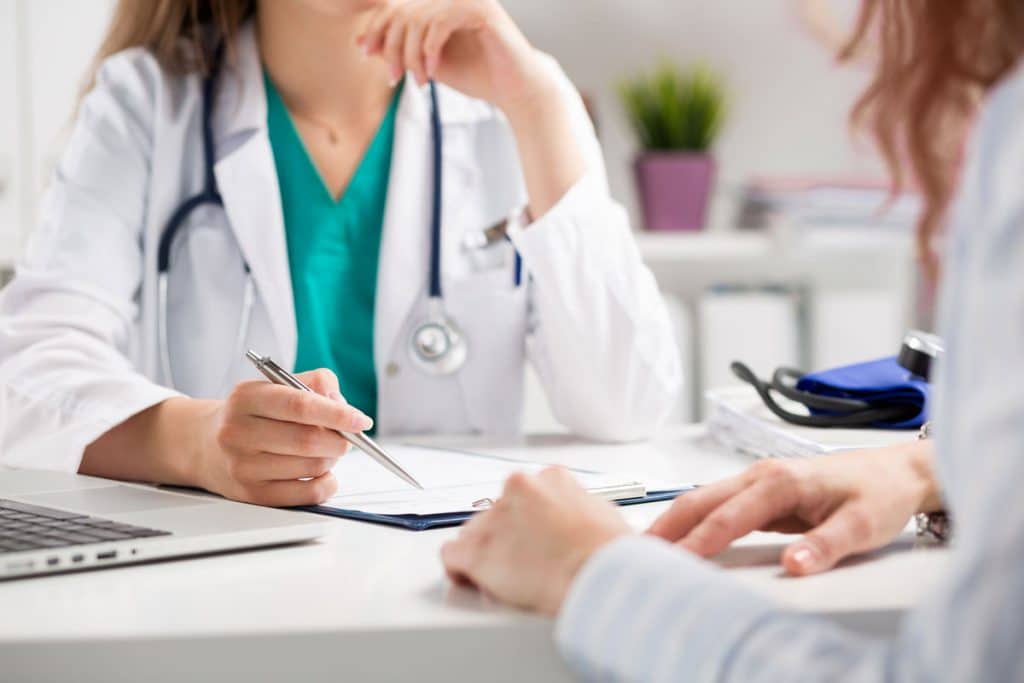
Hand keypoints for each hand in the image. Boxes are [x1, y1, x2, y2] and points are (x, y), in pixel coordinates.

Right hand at [195, 369, 372, 506]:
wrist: (204, 444)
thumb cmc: (251, 413)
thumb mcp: (275, 385)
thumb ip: (315, 383)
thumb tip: (342, 403)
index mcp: (246, 398)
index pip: (300, 405)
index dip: (337, 414)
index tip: (361, 420)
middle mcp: (238, 432)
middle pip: (308, 440)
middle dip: (339, 440)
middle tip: (345, 436)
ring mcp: (243, 467)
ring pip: (311, 466)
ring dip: (331, 459)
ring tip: (325, 450)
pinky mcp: (252, 495)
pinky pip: (307, 494)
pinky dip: (326, 483)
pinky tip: (321, 471)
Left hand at [357, 0, 553, 114]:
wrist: (514, 91)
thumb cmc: (476, 76)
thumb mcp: (427, 64)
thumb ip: (399, 51)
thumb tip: (361, 42)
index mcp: (439, 3)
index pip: (395, 5)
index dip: (376, 26)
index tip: (366, 52)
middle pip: (402, 10)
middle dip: (392, 46)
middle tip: (393, 76)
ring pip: (419, 18)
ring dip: (412, 54)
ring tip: (420, 80)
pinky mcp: (482, 9)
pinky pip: (440, 22)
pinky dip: (430, 49)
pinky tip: (432, 70)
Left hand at [441, 467, 630, 615]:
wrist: (599, 575)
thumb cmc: (609, 554)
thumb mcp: (607, 514)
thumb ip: (584, 508)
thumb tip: (586, 519)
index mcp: (551, 478)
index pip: (526, 495)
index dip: (530, 522)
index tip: (535, 539)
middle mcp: (518, 489)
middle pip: (498, 512)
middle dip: (508, 536)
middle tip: (525, 562)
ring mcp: (495, 519)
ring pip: (475, 533)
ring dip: (487, 552)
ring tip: (507, 577)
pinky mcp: (477, 550)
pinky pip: (453, 555)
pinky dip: (460, 569)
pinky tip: (471, 579)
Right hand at [648, 440, 940, 574]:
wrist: (898, 471)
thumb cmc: (879, 493)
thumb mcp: (861, 525)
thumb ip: (824, 546)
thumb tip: (793, 566)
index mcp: (779, 480)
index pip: (728, 515)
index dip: (700, 540)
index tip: (675, 560)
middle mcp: (761, 475)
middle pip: (701, 499)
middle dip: (668, 524)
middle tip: (636, 550)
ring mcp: (758, 480)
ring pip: (704, 498)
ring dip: (675, 520)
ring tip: (647, 545)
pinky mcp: (761, 491)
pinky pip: (718, 504)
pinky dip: (693, 519)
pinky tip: (681, 536)